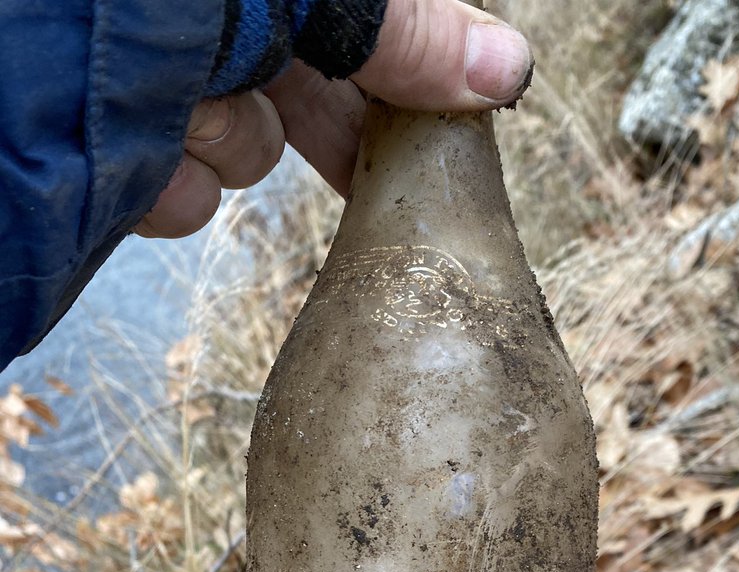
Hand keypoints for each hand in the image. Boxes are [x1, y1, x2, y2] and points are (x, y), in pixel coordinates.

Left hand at [135, 0, 531, 238]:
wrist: (10, 45)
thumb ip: (399, 27)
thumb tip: (509, 68)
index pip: (369, 25)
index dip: (411, 69)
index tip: (450, 117)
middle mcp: (212, 26)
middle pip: (309, 94)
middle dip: (306, 116)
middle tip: (361, 161)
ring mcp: (158, 85)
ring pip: (242, 153)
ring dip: (219, 140)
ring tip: (175, 106)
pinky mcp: (115, 153)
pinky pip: (181, 198)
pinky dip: (166, 186)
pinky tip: (138, 156)